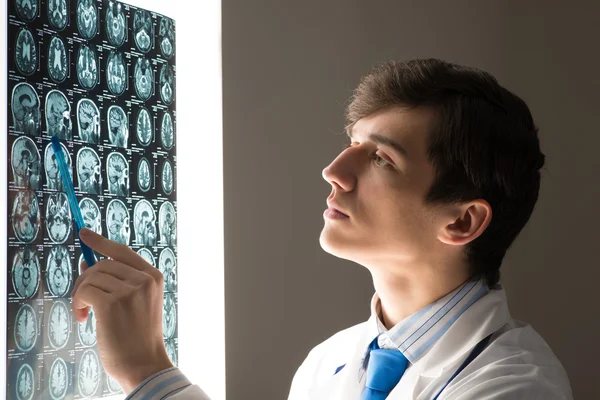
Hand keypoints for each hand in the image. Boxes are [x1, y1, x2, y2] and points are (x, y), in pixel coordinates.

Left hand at [72, 228, 173, 393]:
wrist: (143, 364)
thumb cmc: (137, 337)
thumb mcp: (132, 304)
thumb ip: (114, 282)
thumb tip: (86, 262)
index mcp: (153, 277)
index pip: (122, 251)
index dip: (101, 241)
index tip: (84, 234)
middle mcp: (144, 279)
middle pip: (102, 264)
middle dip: (85, 280)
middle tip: (82, 302)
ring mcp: (130, 290)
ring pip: (91, 277)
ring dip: (80, 295)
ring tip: (85, 314)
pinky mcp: (112, 302)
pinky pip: (84, 291)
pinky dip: (77, 304)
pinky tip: (84, 319)